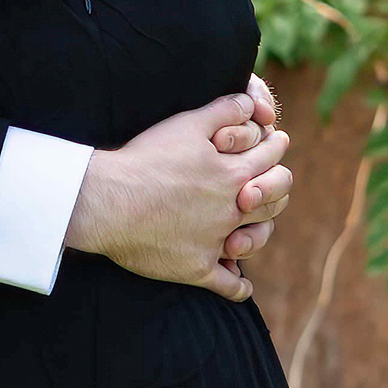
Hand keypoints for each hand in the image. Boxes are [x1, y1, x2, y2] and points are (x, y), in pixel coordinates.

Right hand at [65, 91, 291, 301]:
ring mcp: (216, 242)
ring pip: (256, 240)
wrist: (108, 201)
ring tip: (258, 227)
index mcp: (234, 174)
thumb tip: (248, 102)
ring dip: (262, 232)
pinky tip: (239, 282)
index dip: (276, 146)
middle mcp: (232, 210)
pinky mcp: (196, 268)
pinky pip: (227, 285)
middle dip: (278, 186)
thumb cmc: (145, 160)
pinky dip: (237, 286)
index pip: (271, 157)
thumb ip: (224, 110)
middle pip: (274, 200)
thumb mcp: (187, 124)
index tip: (278, 142)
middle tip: (275, 181)